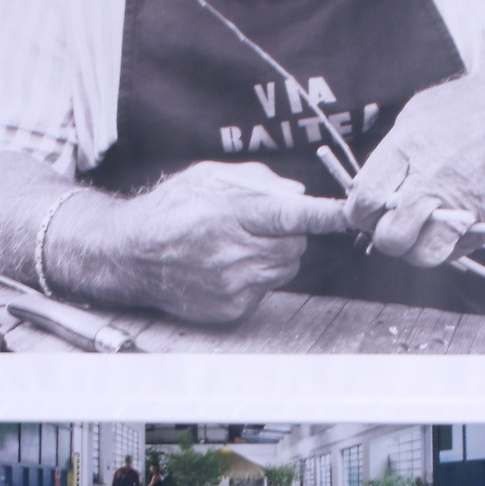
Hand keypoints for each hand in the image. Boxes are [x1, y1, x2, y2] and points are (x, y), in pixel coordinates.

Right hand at [88, 161, 348, 323]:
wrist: (132, 254)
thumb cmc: (173, 209)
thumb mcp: (212, 177)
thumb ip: (259, 181)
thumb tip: (297, 194)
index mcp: (232, 212)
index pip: (291, 214)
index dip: (325, 214)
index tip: (352, 214)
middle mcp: (234, 251)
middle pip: (295, 245)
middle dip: (287, 234)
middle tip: (257, 226)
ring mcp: (233, 285)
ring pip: (284, 269)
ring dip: (273, 256)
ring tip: (236, 245)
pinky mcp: (232, 309)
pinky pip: (265, 290)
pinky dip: (256, 279)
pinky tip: (226, 267)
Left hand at [345, 68, 484, 265]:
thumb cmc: (462, 110)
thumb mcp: (414, 117)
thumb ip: (388, 156)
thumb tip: (364, 193)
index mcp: (408, 147)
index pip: (366, 201)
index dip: (359, 214)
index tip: (366, 212)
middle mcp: (435, 178)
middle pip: (392, 237)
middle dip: (385, 237)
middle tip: (392, 224)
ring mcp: (465, 201)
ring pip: (424, 255)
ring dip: (416, 249)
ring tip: (420, 230)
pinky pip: (457, 250)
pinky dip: (447, 244)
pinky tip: (448, 221)